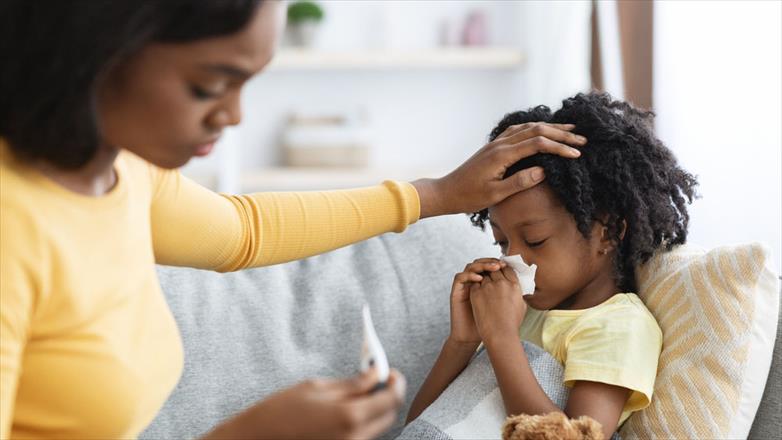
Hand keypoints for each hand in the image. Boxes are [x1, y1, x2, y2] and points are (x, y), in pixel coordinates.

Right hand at [204, 369, 405, 439]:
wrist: (258, 438)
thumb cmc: (283, 409)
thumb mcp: (318, 387)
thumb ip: (353, 383)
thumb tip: (376, 373)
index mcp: (350, 416)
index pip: (391, 399)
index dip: (396, 383)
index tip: (392, 372)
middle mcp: (355, 437)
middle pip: (389, 416)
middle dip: (387, 396)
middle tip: (377, 380)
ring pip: (377, 427)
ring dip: (374, 410)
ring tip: (357, 394)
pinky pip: (362, 436)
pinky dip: (361, 422)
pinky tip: (346, 411)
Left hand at [412, 122, 585, 217]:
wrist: (446, 192)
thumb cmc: (469, 197)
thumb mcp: (496, 195)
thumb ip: (519, 182)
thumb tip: (543, 171)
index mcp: (502, 155)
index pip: (537, 143)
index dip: (559, 147)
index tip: (577, 154)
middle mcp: (499, 144)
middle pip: (536, 131)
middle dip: (560, 134)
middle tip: (582, 139)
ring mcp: (496, 143)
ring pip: (527, 128)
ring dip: (549, 128)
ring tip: (569, 130)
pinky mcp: (493, 147)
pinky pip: (518, 131)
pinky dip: (534, 129)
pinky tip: (542, 131)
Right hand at [448, 258, 506, 345]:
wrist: (471, 336)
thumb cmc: (488, 324)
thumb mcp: (503, 307)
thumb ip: (510, 295)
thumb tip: (524, 285)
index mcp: (485, 284)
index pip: (490, 266)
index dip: (499, 263)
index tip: (509, 264)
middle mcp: (474, 282)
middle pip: (481, 262)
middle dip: (491, 262)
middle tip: (501, 264)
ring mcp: (465, 286)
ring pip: (470, 266)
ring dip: (482, 265)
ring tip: (493, 268)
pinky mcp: (456, 291)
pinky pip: (460, 277)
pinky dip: (469, 275)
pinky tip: (479, 279)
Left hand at [469, 266, 527, 344]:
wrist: (499, 334)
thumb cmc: (511, 324)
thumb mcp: (521, 306)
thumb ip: (518, 293)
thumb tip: (516, 288)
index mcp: (514, 285)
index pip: (508, 269)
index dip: (503, 269)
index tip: (501, 271)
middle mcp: (501, 283)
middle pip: (495, 269)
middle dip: (492, 272)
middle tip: (490, 277)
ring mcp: (488, 287)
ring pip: (483, 275)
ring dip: (483, 279)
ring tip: (484, 288)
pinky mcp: (476, 292)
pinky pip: (475, 284)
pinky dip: (476, 286)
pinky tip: (478, 294)